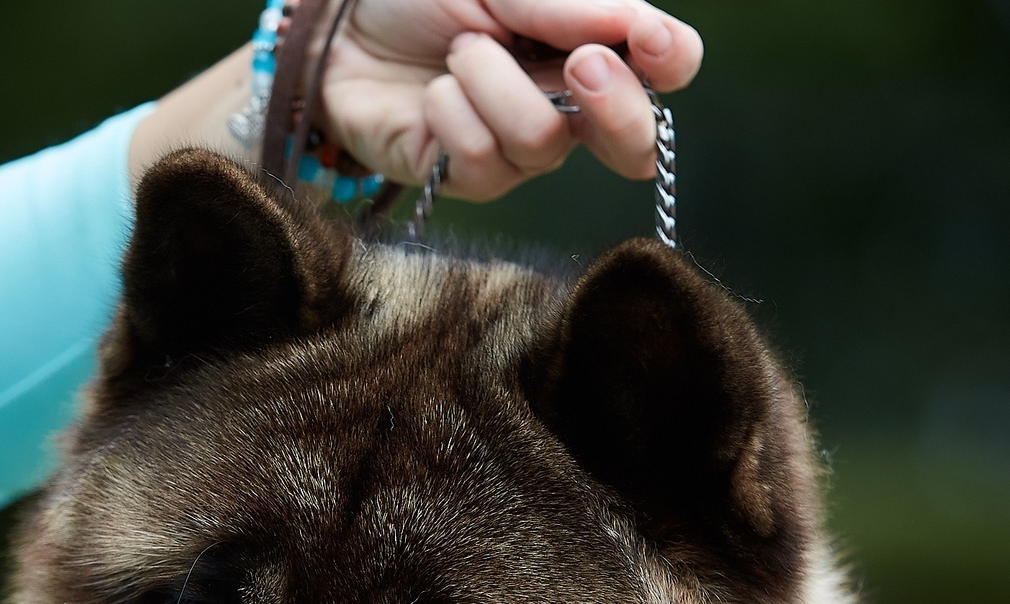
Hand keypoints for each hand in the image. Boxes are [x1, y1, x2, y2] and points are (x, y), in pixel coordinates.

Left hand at [322, 0, 702, 199]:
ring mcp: (516, 151)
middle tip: (577, 63)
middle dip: (615, 105)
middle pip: (631, 143)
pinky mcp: (465, 179)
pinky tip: (434, 91)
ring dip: (494, 81)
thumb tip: (648, 33)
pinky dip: (454, 109)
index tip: (648, 43)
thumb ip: (577, 8)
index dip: (669, 63)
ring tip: (459, 53)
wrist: (340, 25)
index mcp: (587, 48)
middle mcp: (564, 108)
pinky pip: (485, 159)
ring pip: (545, 142)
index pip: (664, 71)